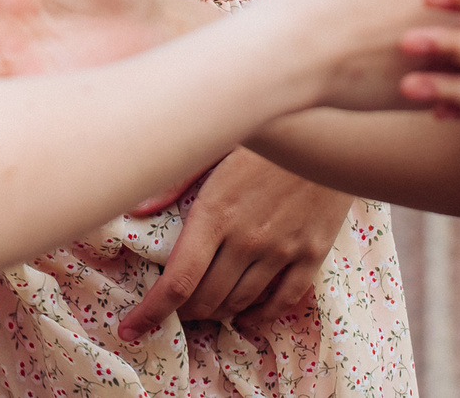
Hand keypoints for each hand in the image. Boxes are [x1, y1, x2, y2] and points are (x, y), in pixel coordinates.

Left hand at [117, 149, 350, 341]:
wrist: (327, 129)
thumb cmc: (264, 137)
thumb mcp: (213, 150)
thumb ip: (175, 182)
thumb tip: (138, 211)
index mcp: (215, 212)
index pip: (178, 280)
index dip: (151, 312)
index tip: (132, 329)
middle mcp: (247, 238)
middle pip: (206, 298)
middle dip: (183, 310)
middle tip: (173, 307)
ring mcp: (282, 248)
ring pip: (240, 301)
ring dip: (217, 311)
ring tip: (204, 309)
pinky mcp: (313, 252)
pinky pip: (284, 300)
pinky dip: (261, 315)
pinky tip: (247, 315)